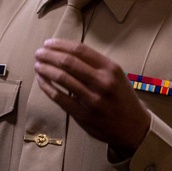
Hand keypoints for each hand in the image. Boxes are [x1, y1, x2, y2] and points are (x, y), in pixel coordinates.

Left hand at [34, 39, 150, 156]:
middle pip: (67, 62)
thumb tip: (64, 51)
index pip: (80, 50)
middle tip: (38, 53)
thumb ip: (95, 64)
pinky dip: (46, 86)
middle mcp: (102, 82)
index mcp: (111, 69)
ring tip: (38, 65)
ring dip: (44, 69)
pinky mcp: (82, 114)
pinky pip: (58, 96)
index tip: (47, 43)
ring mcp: (92, 99)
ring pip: (61, 78)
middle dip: (48, 55)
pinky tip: (41, 80)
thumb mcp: (116, 76)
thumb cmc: (120, 97)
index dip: (59, 44)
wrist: (133, 127)